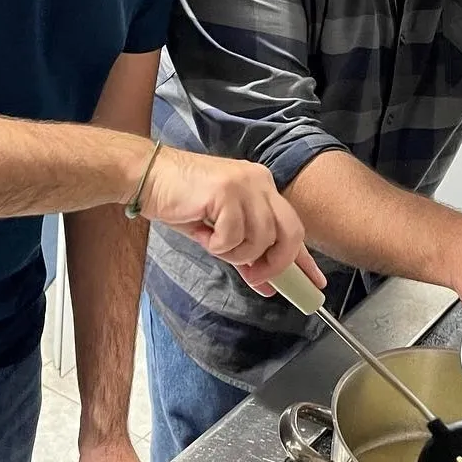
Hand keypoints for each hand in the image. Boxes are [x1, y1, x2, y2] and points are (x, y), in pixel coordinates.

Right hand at [140, 145, 326, 292]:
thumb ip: (247, 252)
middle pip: (290, 232)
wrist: (148, 177)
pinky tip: (203, 231)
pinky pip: (234, 236)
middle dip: (276, 263)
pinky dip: (217, 244)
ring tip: (213, 240)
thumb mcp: (221, 231)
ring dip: (235, 252)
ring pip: (261, 239)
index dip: (303, 260)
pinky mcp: (227, 191)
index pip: (292, 227)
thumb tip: (268, 283)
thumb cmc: (181, 201)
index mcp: (262, 187)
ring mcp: (245, 184)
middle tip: (255, 276)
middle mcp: (260, 181)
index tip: (313, 283)